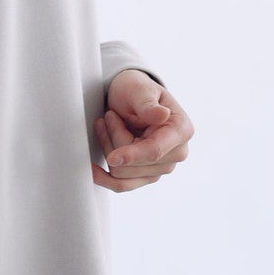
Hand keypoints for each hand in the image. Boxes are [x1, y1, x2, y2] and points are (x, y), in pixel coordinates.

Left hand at [91, 69, 193, 191]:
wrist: (130, 97)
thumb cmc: (135, 89)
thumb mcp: (138, 89)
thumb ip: (147, 104)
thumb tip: (162, 115)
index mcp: (181, 130)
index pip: (155, 150)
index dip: (133, 155)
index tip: (112, 157)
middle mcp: (176, 153)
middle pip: (134, 163)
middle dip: (114, 138)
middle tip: (108, 116)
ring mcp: (162, 167)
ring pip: (123, 174)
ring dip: (107, 148)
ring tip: (106, 124)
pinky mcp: (147, 175)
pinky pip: (123, 185)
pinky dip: (105, 178)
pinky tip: (93, 168)